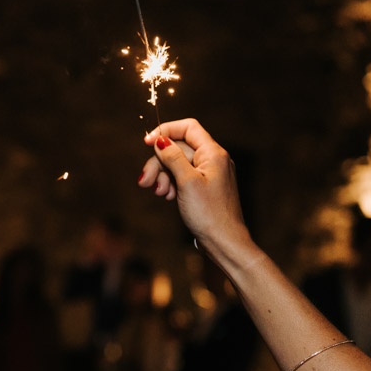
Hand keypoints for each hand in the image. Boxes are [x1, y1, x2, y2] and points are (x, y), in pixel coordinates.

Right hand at [137, 119, 249, 254]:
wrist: (224, 242)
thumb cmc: (209, 214)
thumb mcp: (187, 182)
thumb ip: (173, 157)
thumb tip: (160, 139)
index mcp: (213, 153)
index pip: (188, 127)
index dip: (166, 131)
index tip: (147, 142)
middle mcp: (213, 160)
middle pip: (178, 148)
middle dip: (159, 163)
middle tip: (145, 182)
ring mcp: (209, 174)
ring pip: (178, 164)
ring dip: (163, 176)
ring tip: (160, 193)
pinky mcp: (205, 187)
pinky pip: (183, 177)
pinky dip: (172, 184)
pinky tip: (169, 197)